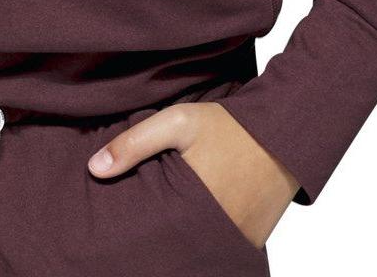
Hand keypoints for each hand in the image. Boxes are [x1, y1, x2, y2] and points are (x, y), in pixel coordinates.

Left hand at [86, 101, 298, 248]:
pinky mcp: (247, 244)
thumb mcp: (177, 122)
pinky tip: (181, 233)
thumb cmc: (228, 128)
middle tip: (130, 238)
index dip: (129, 239)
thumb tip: (94, 169)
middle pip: (169, 251)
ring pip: (191, 254)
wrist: (282, 135)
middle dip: (149, 247)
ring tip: (154, 236)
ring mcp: (233, 243)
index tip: (111, 235)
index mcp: (190, 208)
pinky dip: (199, 245)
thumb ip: (134, 143)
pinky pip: (216, 251)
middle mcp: (214, 233)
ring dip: (173, 246)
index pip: (149, 238)